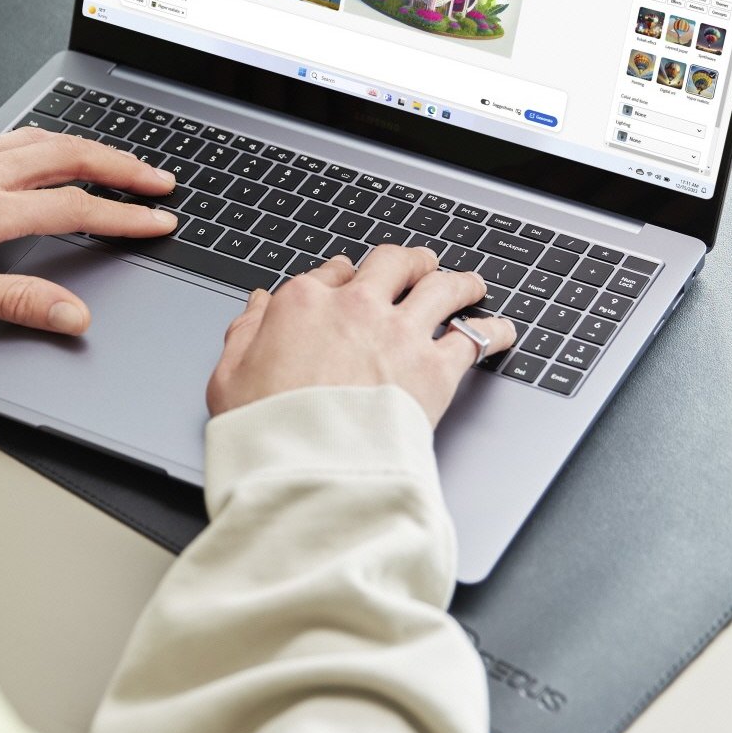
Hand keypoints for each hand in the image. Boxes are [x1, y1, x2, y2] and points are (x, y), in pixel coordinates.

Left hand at [0, 130, 176, 333]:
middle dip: (122, 166)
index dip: (123, 216)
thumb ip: (12, 301)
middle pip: (70, 156)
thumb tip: (69, 316)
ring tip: (119, 159)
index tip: (158, 219)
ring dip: (91, 146)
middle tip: (158, 179)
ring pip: (43, 139)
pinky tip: (50, 146)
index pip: (74, 208)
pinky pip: (13, 136)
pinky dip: (50, 138)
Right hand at [208, 246, 515, 426]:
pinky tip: (503, 331)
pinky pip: (475, 336)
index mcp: (304, 303)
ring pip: (441, 285)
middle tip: (419, 266)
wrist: (308, 470)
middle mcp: (356, 306)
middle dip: (409, 262)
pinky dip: (494, 330)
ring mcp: (398, 333)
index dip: (347, 276)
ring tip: (471, 284)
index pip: (334, 271)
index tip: (354, 282)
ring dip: (459, 281)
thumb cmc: (265, 431)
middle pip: (393, 263)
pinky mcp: (434, 369)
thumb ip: (245, 333)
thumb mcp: (228, 377)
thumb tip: (258, 304)